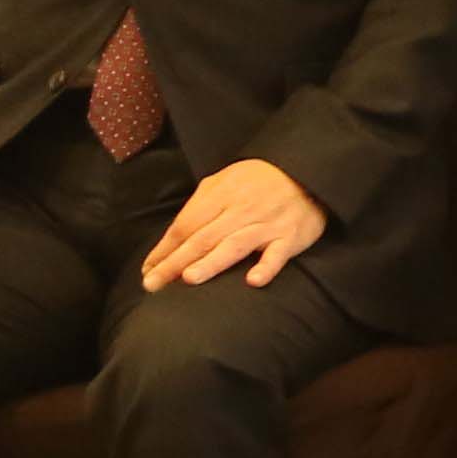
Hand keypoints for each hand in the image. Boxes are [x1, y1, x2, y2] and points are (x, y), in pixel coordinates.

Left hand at [139, 159, 331, 290]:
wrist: (308, 172)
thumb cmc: (260, 180)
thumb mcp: (226, 179)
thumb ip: (201, 204)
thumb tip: (173, 237)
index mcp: (222, 194)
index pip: (186, 224)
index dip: (165, 248)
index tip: (148, 270)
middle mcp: (242, 210)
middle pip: (203, 238)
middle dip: (175, 262)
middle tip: (153, 284)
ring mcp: (267, 224)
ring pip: (235, 245)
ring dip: (212, 262)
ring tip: (189, 278)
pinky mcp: (291, 237)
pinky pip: (278, 254)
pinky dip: (266, 266)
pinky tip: (252, 281)